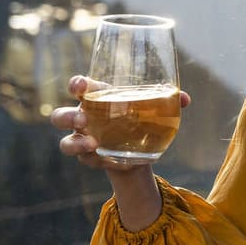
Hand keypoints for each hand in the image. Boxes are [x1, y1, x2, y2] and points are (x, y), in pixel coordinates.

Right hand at [51, 75, 190, 171]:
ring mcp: (82, 139)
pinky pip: (84, 160)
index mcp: (97, 98)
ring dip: (75, 143)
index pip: (80, 87)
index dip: (77, 84)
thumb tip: (184, 99)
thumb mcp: (152, 108)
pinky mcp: (89, 157)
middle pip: (61, 115)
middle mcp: (84, 117)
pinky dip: (95, 160)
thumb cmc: (141, 118)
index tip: (81, 86)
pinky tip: (109, 160)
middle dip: (68, 116)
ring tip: (92, 144)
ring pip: (65, 141)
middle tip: (84, 119)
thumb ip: (169, 101)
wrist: (139, 148)